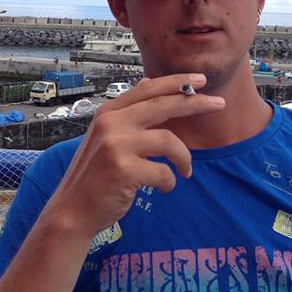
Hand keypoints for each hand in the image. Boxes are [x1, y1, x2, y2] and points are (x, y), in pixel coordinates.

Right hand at [41, 73, 224, 236]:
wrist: (72, 211)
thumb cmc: (95, 176)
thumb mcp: (106, 137)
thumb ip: (128, 114)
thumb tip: (149, 85)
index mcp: (108, 113)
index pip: (148, 89)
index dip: (176, 82)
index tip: (200, 81)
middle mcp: (111, 124)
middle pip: (163, 105)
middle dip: (195, 103)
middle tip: (219, 104)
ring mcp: (116, 146)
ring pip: (170, 141)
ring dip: (184, 158)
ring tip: (185, 170)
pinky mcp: (124, 170)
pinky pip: (164, 172)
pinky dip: (170, 182)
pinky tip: (164, 188)